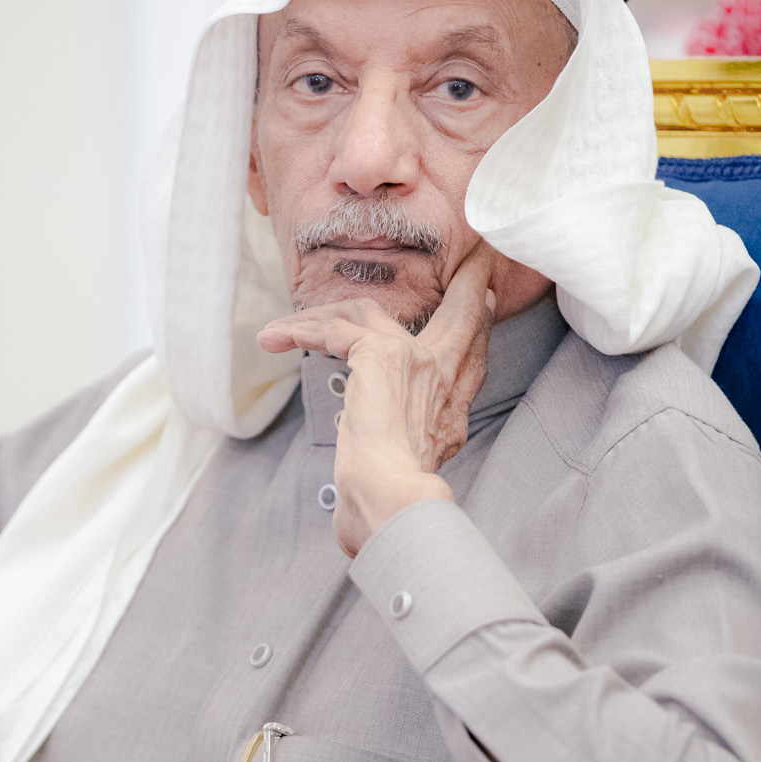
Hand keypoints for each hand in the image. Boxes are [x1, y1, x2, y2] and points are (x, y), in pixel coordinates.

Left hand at [258, 242, 494, 557]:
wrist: (393, 502)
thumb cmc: (396, 502)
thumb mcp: (419, 473)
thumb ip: (417, 455)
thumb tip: (420, 488)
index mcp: (453, 402)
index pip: (473, 347)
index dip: (479, 315)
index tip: (486, 294)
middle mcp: (444, 374)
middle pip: (462, 310)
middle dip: (468, 282)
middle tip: (473, 259)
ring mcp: (415, 359)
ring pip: (372, 313)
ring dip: (329, 313)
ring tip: (293, 323)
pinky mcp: (379, 355)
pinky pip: (333, 329)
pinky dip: (300, 330)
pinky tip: (274, 338)